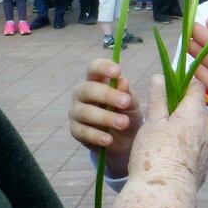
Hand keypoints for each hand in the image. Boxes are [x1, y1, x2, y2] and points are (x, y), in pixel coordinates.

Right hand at [69, 58, 143, 175]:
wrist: (125, 140)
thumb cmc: (127, 113)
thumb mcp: (131, 103)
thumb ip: (127, 93)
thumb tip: (123, 81)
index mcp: (96, 80)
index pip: (93, 68)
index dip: (103, 67)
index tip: (117, 71)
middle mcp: (82, 93)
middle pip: (88, 89)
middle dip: (107, 95)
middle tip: (125, 102)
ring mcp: (76, 111)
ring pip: (85, 112)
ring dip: (105, 117)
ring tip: (123, 123)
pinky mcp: (75, 130)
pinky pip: (83, 132)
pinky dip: (97, 136)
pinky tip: (109, 139)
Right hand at [110, 76, 207, 207]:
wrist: (164, 193)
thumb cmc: (155, 154)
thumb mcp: (153, 122)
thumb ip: (159, 98)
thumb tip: (160, 77)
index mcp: (196, 112)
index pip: (196, 86)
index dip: (183, 83)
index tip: (169, 87)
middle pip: (197, 108)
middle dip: (182, 107)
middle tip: (161, 114)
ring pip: (198, 128)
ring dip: (185, 126)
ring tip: (163, 135)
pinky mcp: (205, 163)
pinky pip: (198, 146)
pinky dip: (187, 144)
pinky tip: (171, 152)